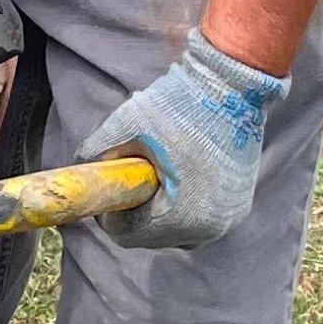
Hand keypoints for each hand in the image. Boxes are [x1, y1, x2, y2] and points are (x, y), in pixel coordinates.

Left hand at [87, 29, 288, 251]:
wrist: (230, 87)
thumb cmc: (177, 106)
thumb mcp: (123, 126)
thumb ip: (93, 154)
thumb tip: (82, 170)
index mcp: (180, 218)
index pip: (127, 235)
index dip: (110, 213)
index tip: (110, 188)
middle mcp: (209, 228)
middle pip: (153, 237)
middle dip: (137, 212)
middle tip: (132, 178)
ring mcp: (229, 218)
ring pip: (178, 230)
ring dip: (161, 212)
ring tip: (158, 175)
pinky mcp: (240, 206)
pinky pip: (201, 218)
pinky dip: (185, 204)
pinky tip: (180, 175)